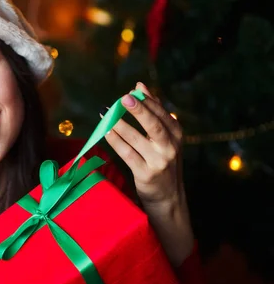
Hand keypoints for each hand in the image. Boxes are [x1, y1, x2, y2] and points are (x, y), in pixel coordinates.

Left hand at [104, 82, 182, 205]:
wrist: (168, 197)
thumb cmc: (162, 161)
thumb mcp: (164, 138)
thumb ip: (153, 112)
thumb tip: (139, 86)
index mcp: (176, 135)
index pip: (162, 114)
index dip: (147, 101)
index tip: (132, 91)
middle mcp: (170, 147)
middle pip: (153, 125)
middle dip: (138, 110)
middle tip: (123, 99)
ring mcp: (159, 162)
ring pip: (136, 139)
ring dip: (119, 125)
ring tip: (106, 114)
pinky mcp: (146, 174)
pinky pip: (127, 154)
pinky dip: (115, 141)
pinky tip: (106, 132)